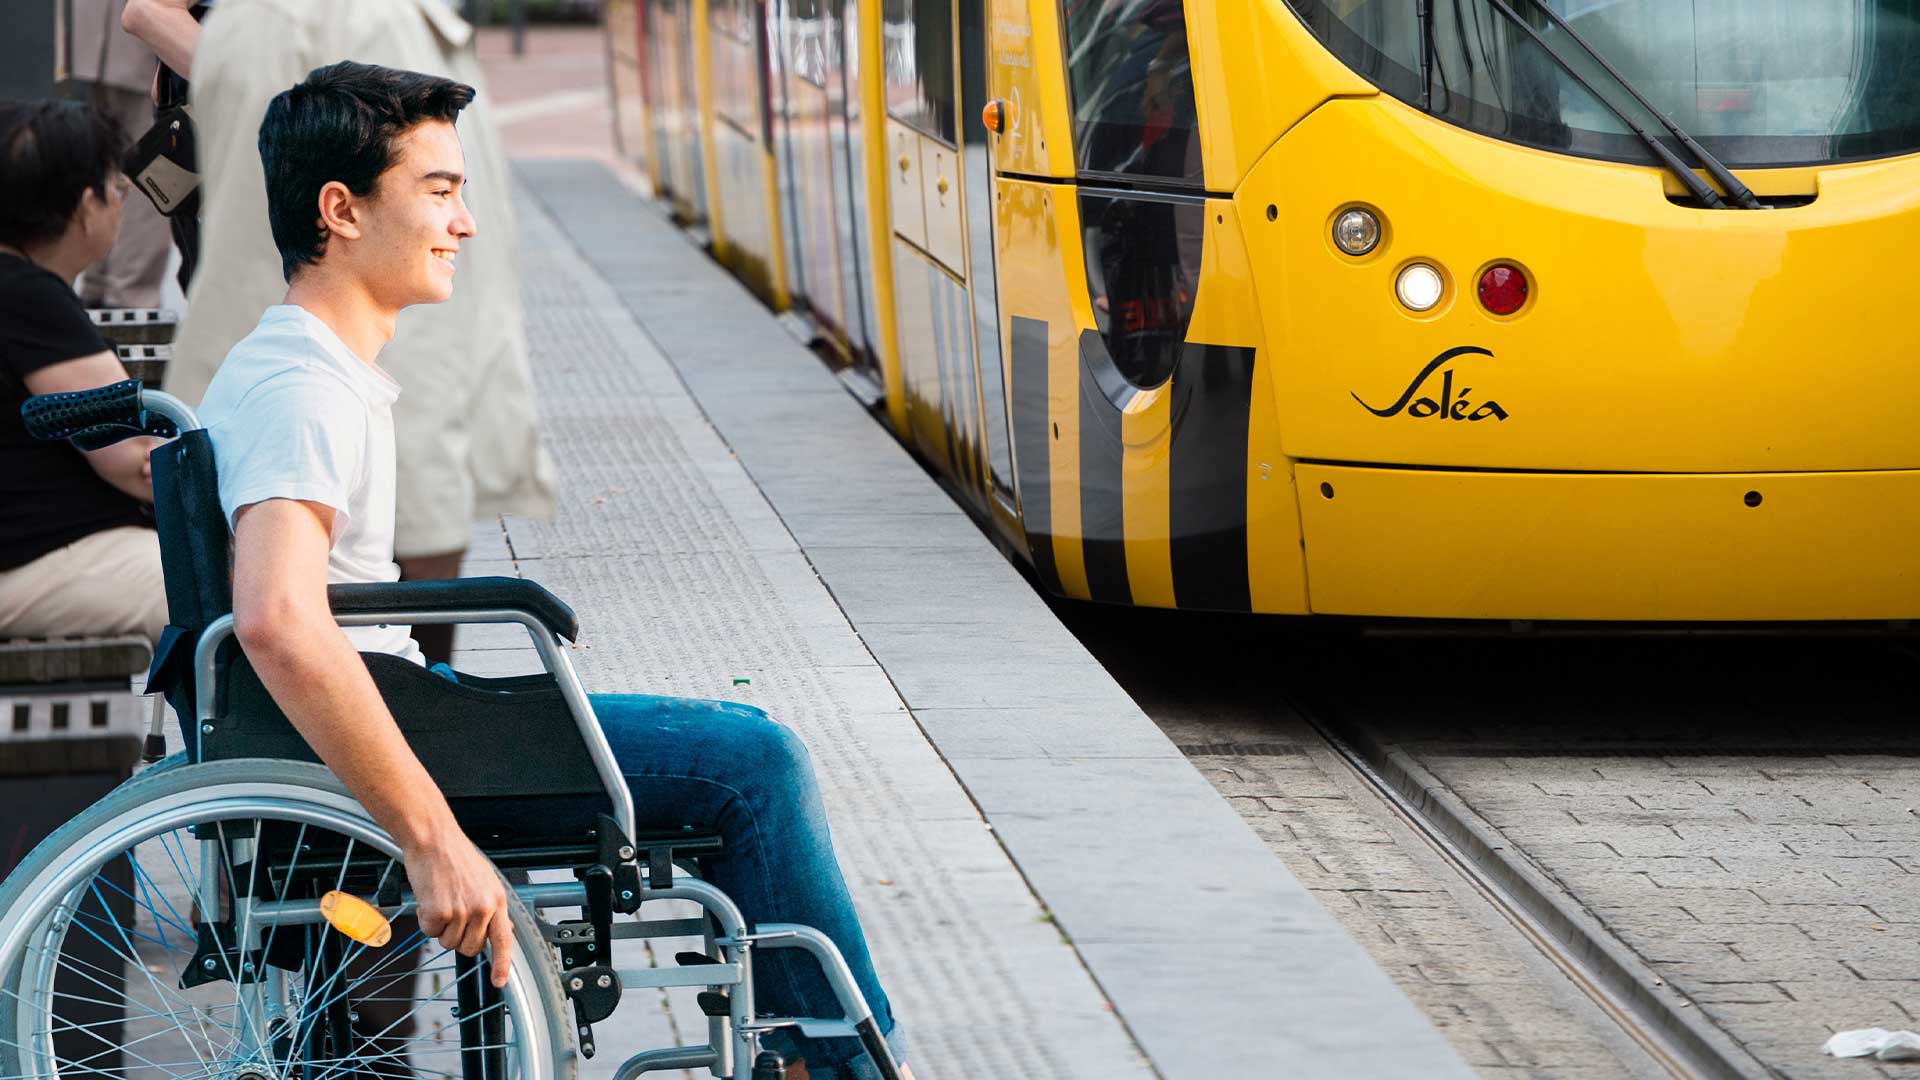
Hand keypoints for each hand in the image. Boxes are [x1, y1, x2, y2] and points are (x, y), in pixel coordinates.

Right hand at [402, 831, 512, 987]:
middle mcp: (483, 908)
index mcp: (497, 900)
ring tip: (441, 901)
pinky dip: (425, 920)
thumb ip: (493, 907)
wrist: (433, 839)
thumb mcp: (486, 881)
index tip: (498, 982)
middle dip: (458, 938)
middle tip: (452, 914)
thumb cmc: (456, 857)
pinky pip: (429, 933)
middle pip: (470, 948)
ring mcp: (462, 911)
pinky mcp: (439, 912)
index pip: (504, 940)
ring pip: (448, 943)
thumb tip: (503, 929)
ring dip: (440, 928)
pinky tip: (429, 900)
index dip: (502, 965)